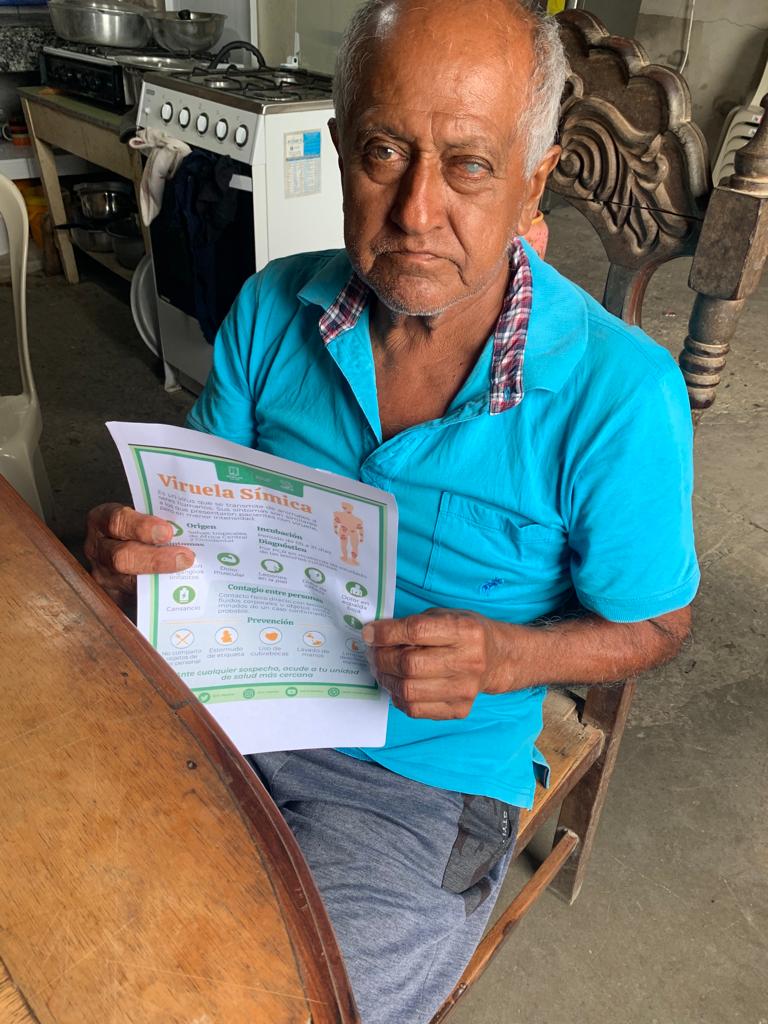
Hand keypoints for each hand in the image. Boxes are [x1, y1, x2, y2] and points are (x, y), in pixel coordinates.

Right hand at [85, 503, 194, 608]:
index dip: (142, 527)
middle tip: (185, 557)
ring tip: (187, 574)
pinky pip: (135, 600)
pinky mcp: (114, 596)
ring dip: (161, 579)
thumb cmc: (143, 525)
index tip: (167, 532)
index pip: (117, 521)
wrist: (132, 544)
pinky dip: (159, 596)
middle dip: (155, 559)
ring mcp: (103, 576)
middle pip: (121, 557)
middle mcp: (97, 549)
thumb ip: (163, 513)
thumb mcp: (146, 511)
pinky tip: (180, 590)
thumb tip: (189, 515)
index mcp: (102, 520)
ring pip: (128, 582)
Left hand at [362, 608, 508, 719]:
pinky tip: (397, 684)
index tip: (369, 633)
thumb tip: (374, 636)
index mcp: (466, 631)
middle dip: (381, 657)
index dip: (386, 633)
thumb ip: (413, 624)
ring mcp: (465, 689)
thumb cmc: (466, 633)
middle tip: (372, 653)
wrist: (497, 659)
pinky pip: (415, 709)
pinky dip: (398, 697)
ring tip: (381, 669)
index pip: (416, 631)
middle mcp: (469, 661)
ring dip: (386, 679)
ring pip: (409, 690)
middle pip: (409, 664)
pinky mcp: (460, 709)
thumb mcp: (445, 616)